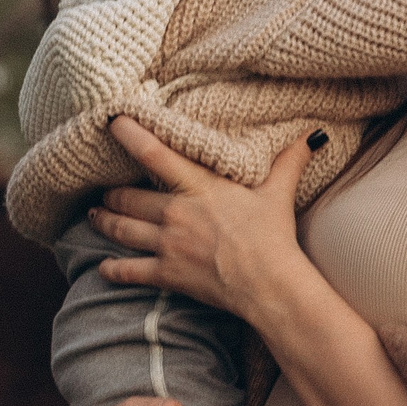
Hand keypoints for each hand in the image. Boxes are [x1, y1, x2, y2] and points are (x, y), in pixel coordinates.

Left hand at [86, 120, 318, 320]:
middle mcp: (176, 213)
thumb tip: (312, 135)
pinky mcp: (167, 273)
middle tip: (101, 190)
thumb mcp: (278, 194)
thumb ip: (288, 162)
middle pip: (128, 197)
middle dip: (110, 193)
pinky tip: (102, 268)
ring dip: (103, 222)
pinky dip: (112, 271)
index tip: (112, 121)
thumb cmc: (273, 237)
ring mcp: (168, 244)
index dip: (130, 135)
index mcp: (199, 187)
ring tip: (93, 216)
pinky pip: (129, 271)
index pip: (155, 153)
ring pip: (121, 229)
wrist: (269, 284)